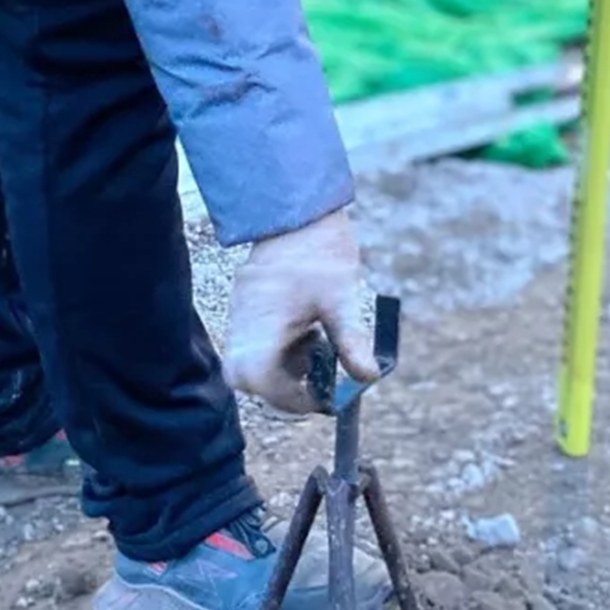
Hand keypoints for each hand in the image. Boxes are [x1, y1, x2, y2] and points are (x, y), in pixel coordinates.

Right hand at [223, 208, 378, 414]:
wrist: (298, 211)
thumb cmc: (319, 251)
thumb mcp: (341, 299)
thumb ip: (351, 342)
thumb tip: (367, 376)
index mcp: (262, 324)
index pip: (260, 381)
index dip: (290, 398)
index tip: (322, 398)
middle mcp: (244, 324)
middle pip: (247, 379)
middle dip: (281, 389)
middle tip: (316, 384)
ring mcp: (242, 315)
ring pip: (252, 363)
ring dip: (283, 368)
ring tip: (316, 347)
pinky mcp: (248, 308)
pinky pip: (256, 343)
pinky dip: (281, 349)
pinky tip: (308, 330)